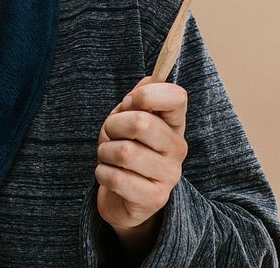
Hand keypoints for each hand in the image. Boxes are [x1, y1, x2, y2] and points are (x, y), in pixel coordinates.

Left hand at [95, 76, 187, 253]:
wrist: (124, 197)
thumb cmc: (125, 150)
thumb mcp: (126, 120)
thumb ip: (136, 101)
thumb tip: (147, 80)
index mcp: (174, 124)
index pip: (177, 97)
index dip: (148, 94)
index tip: (129, 102)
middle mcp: (178, 148)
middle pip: (141, 123)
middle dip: (112, 125)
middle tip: (110, 134)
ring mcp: (169, 175)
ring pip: (124, 152)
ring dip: (104, 152)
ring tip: (108, 157)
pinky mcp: (155, 199)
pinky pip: (116, 178)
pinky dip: (102, 173)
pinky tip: (108, 175)